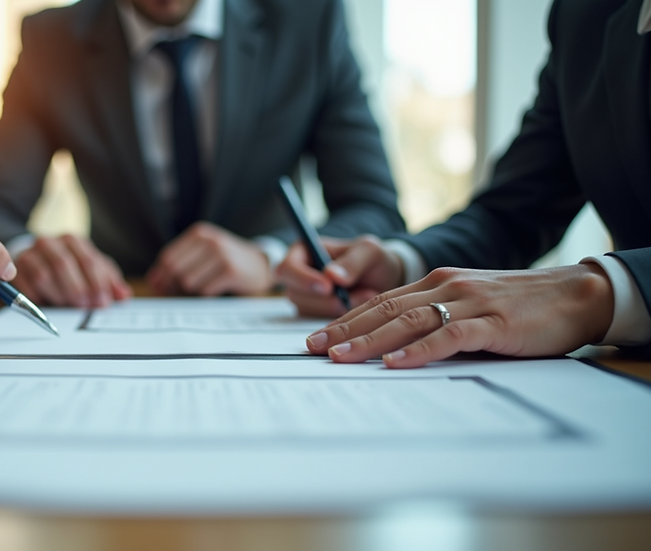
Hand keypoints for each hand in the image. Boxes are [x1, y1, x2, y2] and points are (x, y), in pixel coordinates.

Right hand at [12, 235, 131, 306]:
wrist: (35, 257)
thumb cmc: (69, 265)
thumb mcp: (92, 268)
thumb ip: (109, 281)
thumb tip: (124, 295)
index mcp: (72, 240)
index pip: (87, 260)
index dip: (97, 282)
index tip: (103, 302)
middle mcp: (49, 243)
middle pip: (64, 264)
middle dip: (78, 288)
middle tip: (86, 306)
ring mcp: (30, 254)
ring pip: (43, 275)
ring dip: (58, 294)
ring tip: (67, 306)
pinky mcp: (15, 270)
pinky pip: (25, 285)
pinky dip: (37, 297)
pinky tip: (47, 305)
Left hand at [146, 222, 273, 295]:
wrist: (261, 265)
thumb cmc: (226, 261)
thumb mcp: (203, 255)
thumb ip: (177, 264)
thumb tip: (153, 281)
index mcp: (199, 234)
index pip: (167, 257)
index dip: (161, 276)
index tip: (162, 287)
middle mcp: (209, 241)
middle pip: (175, 270)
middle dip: (174, 285)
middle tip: (183, 291)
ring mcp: (221, 255)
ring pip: (188, 282)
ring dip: (193, 290)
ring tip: (205, 286)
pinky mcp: (231, 271)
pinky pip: (205, 290)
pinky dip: (207, 294)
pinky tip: (217, 288)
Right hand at [276, 235, 403, 316]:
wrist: (385, 280)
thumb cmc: (374, 259)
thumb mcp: (369, 252)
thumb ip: (352, 261)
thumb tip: (331, 275)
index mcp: (303, 251)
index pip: (287, 268)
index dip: (302, 279)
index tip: (328, 287)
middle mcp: (298, 275)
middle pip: (294, 293)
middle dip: (323, 299)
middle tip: (349, 297)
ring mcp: (305, 296)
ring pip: (307, 310)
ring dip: (335, 308)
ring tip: (365, 296)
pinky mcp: (315, 314)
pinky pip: (318, 323)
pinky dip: (340, 318)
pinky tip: (360, 307)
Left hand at [305, 264, 614, 367]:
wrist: (575, 295)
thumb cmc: (519, 305)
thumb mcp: (469, 306)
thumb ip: (435, 319)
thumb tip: (395, 347)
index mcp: (437, 281)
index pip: (381, 301)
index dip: (346, 319)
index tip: (317, 338)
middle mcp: (446, 286)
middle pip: (385, 308)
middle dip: (345, 329)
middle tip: (313, 348)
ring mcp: (468, 302)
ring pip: (409, 319)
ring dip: (371, 340)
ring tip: (340, 356)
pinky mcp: (492, 322)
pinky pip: (449, 336)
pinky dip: (420, 350)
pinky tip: (396, 363)